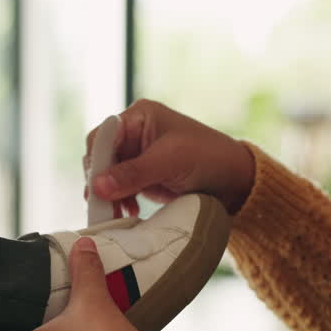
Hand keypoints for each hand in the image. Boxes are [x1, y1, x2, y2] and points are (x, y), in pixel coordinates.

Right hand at [84, 99, 256, 215]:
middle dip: (100, 182)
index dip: (97, 161)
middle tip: (103, 206)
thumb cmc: (207, 157)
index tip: (97, 186)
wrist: (233, 181)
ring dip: (108, 195)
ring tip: (116, 213)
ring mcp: (136, 156)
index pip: (103, 136)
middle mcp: (134, 133)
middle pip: (101, 157)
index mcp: (139, 117)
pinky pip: (118, 189)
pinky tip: (127, 212)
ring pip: (106, 176)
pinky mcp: (141, 177)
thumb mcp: (170, 161)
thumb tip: (97, 186)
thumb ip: (134, 173)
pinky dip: (118, 201)